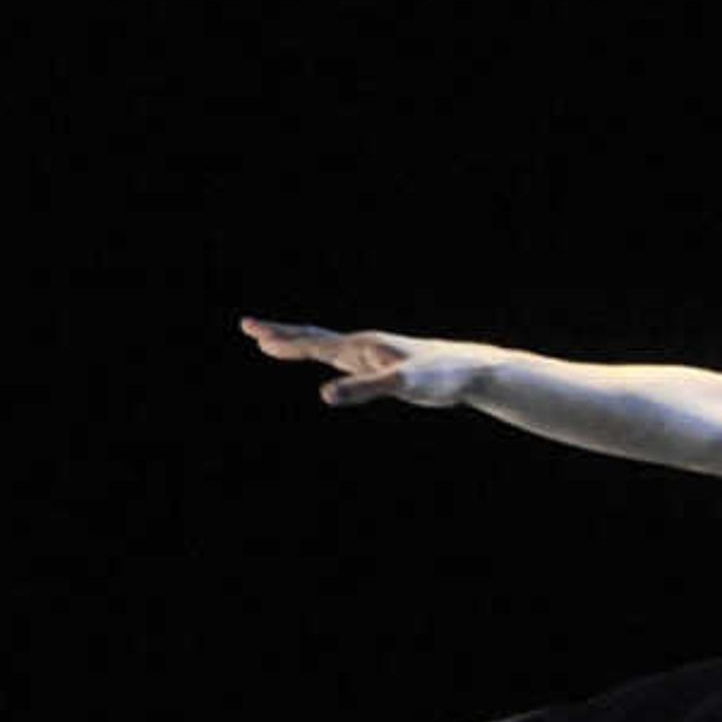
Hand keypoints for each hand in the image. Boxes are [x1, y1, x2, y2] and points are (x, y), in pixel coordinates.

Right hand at [240, 317, 483, 407]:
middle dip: (281, 335)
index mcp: (362, 347)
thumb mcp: (400, 384)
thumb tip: (324, 394)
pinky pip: (347, 365)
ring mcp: (373, 357)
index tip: (254, 333)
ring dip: (299, 346)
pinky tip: (330, 367)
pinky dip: (329, 363)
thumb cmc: (440, 375)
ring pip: (328, 348)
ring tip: (274, 344)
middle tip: (249, 328)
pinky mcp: (385, 370)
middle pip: (314, 339)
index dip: (283, 341)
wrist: (472, 370)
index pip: (313, 343)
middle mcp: (364, 347)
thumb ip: (363, 389)